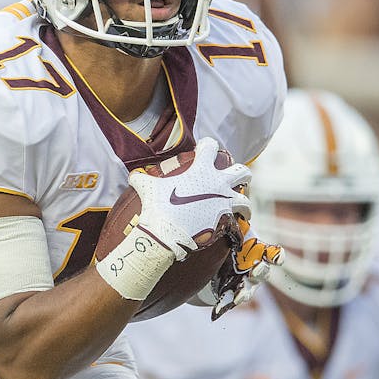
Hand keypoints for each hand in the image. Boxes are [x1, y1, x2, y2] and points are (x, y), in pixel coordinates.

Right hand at [127, 138, 251, 261]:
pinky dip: (237, 220)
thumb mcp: (147, 187)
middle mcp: (218, 182)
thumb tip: (133, 175)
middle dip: (240, 173)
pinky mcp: (225, 219)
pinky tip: (234, 223)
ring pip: (245, 197)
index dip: (207, 145)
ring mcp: (224, 201)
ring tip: (240, 205)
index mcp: (201, 169)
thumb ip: (141, 178)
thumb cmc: (157, 207)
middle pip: (240, 171)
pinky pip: (237, 219)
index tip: (204, 149)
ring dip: (243, 200)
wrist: (166, 233)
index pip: (211, 146)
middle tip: (234, 178)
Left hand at [206, 216, 283, 318]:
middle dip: (261, 272)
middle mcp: (254, 267)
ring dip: (246, 292)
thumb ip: (237, 206)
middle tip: (256, 269)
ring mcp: (243, 282)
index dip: (276, 256)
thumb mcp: (229, 221)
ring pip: (249, 289)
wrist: (207, 257)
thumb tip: (244, 180)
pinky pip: (230, 300)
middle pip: (263, 272)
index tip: (276, 257)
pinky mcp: (229, 292)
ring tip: (240, 295)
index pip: (272, 253)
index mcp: (257, 250)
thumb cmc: (223, 235)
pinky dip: (226, 303)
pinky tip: (219, 309)